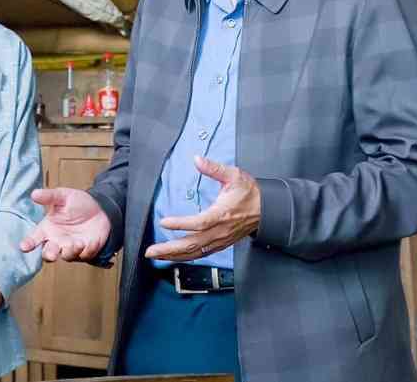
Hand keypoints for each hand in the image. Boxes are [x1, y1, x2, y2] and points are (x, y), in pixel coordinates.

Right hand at [19, 187, 111, 261]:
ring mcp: (71, 248)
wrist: (100, 208)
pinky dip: (87, 249)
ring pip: (66, 256)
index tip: (24, 247)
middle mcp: (57, 241)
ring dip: (70, 251)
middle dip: (49, 255)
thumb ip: (49, 197)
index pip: (34, 238)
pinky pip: (84, 255)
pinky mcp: (85, 252)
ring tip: (77, 242)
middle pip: (48, 253)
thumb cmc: (77, 202)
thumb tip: (34, 194)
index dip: (28, 243)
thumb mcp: (63, 196)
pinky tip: (90, 241)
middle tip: (51, 254)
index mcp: (48, 228)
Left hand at [146, 157, 260, 261]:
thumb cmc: (250, 193)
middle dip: (169, 249)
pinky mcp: (220, 244)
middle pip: (193, 243)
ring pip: (195, 252)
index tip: (164, 222)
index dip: (181, 224)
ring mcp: (220, 240)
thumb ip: (214, 168)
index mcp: (222, 214)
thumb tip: (197, 159)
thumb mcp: (234, 175)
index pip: (200, 222)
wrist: (267, 210)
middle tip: (150, 250)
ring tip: (155, 255)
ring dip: (174, 255)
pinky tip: (173, 256)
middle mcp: (220, 231)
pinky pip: (201, 254)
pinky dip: (185, 257)